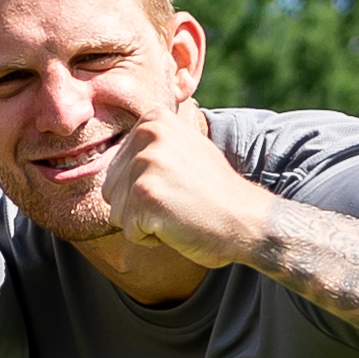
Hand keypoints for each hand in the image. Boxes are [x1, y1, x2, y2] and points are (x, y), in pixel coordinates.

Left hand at [91, 95, 274, 272]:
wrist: (247, 220)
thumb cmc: (214, 193)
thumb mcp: (184, 150)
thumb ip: (151, 146)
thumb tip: (112, 147)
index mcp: (154, 119)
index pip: (116, 169)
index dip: (146, 188)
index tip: (180, 183)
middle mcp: (147, 134)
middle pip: (111, 190)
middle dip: (140, 207)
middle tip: (180, 200)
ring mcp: (146, 164)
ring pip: (117, 212)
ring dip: (145, 223)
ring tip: (179, 210)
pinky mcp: (145, 195)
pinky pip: (129, 232)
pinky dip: (152, 238)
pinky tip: (179, 225)